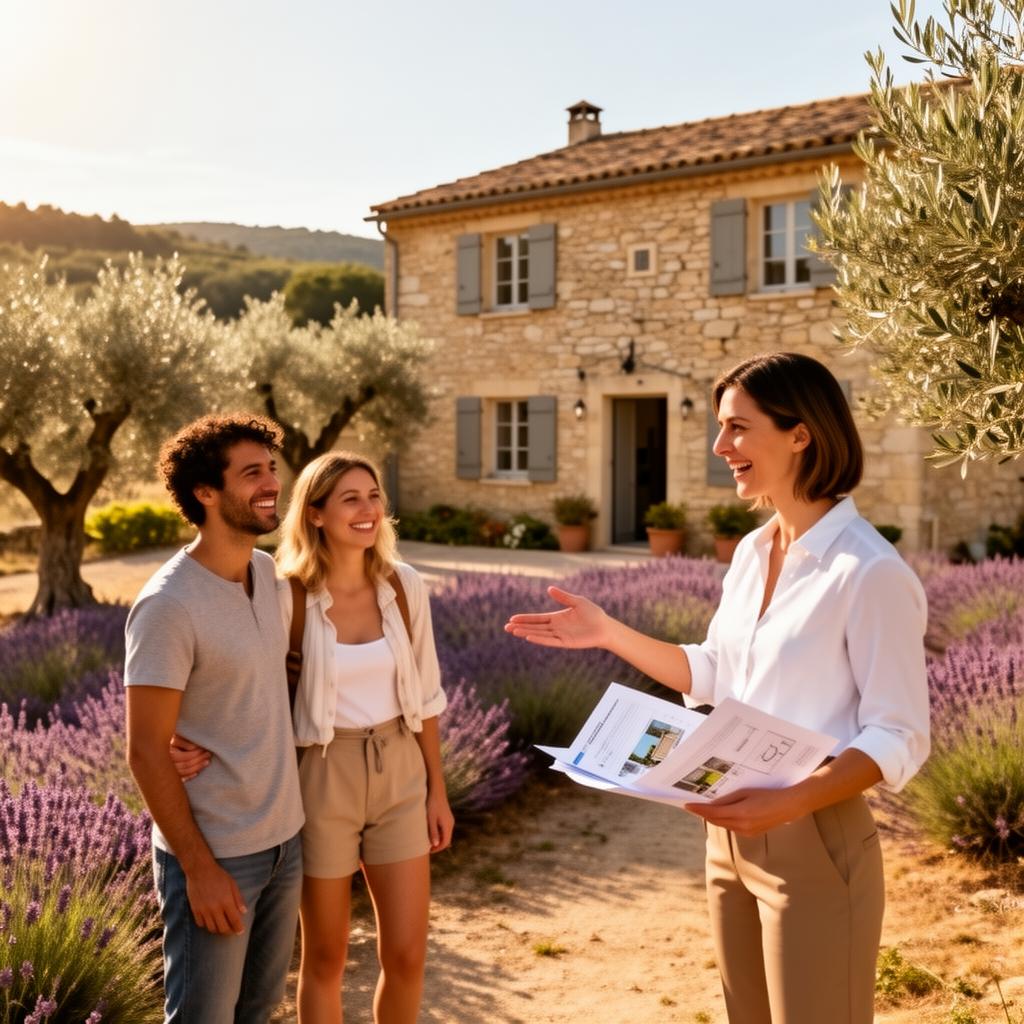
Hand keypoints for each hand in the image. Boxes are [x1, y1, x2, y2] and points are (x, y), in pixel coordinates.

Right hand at [169, 734, 210, 781]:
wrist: (154, 746)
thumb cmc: (167, 739)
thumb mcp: (174, 737)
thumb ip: (183, 742)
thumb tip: (194, 748)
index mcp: (166, 754)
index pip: (185, 757)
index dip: (196, 753)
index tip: (204, 748)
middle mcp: (165, 764)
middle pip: (185, 765)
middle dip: (199, 760)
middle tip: (208, 754)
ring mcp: (166, 772)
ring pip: (184, 772)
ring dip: (197, 767)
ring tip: (207, 762)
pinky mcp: (167, 778)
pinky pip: (180, 780)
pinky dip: (189, 776)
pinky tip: (197, 773)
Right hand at [185, 859, 246, 934]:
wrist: (200, 870)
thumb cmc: (218, 876)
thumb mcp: (232, 884)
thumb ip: (238, 899)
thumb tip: (243, 912)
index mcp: (226, 901)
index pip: (234, 920)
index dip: (238, 928)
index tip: (240, 931)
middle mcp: (215, 908)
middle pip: (222, 928)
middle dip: (229, 932)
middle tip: (232, 930)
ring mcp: (204, 910)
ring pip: (211, 928)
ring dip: (218, 930)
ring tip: (222, 927)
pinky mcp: (195, 910)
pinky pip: (201, 924)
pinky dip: (206, 925)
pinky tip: (210, 921)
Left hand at [426, 790, 453, 852]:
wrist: (436, 790)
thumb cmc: (432, 804)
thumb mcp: (431, 819)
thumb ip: (433, 832)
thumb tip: (435, 844)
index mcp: (448, 825)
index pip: (445, 842)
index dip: (437, 849)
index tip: (428, 851)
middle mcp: (451, 823)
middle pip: (446, 839)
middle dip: (438, 845)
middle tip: (427, 848)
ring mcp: (449, 820)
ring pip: (445, 834)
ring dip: (438, 839)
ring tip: (427, 841)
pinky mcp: (447, 817)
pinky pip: (444, 829)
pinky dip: (438, 833)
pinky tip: (430, 832)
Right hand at [504, 586, 610, 648]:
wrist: (605, 627)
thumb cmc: (593, 613)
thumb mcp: (577, 601)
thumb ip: (563, 597)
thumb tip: (549, 589)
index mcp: (557, 617)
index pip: (537, 618)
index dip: (525, 619)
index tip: (512, 619)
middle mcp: (556, 627)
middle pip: (534, 627)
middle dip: (520, 627)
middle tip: (506, 627)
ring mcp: (560, 636)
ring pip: (539, 634)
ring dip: (526, 633)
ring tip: (513, 632)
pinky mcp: (565, 642)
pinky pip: (549, 641)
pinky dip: (539, 639)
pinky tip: (529, 637)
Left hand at [685, 786, 808, 836]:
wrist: (788, 806)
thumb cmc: (767, 794)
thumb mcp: (745, 792)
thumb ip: (728, 799)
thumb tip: (712, 803)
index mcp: (740, 813)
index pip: (712, 813)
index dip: (698, 809)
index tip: (687, 805)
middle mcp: (742, 826)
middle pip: (716, 821)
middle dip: (703, 814)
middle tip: (692, 806)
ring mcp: (747, 832)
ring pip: (724, 825)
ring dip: (713, 818)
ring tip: (704, 809)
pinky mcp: (751, 834)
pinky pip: (733, 828)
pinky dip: (725, 821)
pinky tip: (722, 814)